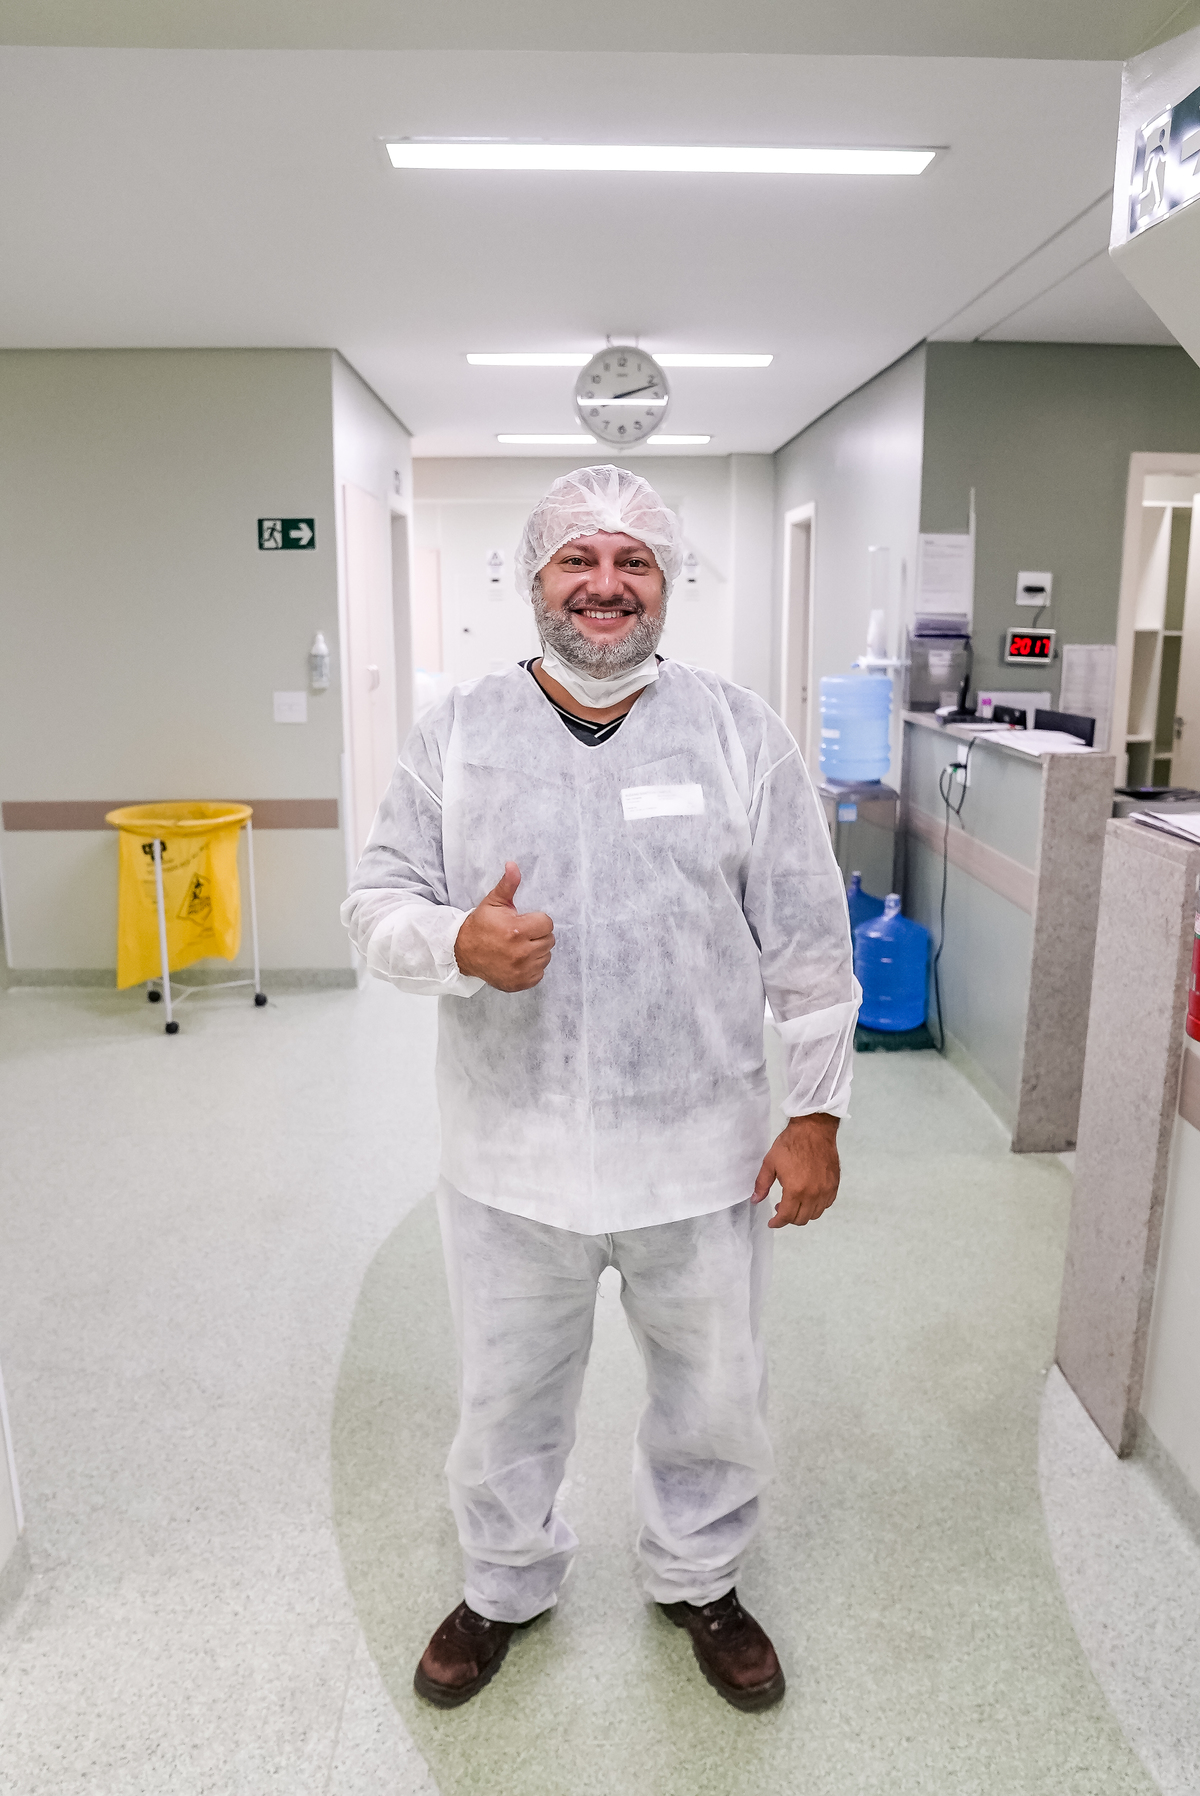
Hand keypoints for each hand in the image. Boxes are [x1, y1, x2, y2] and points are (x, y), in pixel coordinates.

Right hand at [454, 862, 554, 992]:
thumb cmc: (480, 926)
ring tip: (519, 947)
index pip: (547, 923)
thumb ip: (508, 885)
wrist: (463, 952)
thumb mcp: (493, 902)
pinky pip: (539, 973)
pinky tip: (518, 960)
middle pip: (549, 940)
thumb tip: (513, 865)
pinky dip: (532, 968)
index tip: (524, 922)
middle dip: (537, 935)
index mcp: (517, 930)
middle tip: (521, 934)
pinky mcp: (520, 982)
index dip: (537, 921)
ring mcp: (521, 969)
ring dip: (536, 951)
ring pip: (546, 957)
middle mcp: (521, 952)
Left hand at [753, 1114, 839, 1227]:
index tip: (772, 1222)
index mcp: (795, 1190)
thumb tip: (756, 1200)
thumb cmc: (790, 1144)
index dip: (777, 1222)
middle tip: (780, 1208)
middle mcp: (813, 1194)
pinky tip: (808, 1197)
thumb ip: (762, 1184)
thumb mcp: (770, 1163)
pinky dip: (816, 1206)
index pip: (787, 1217)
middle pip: (801, 1219)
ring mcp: (826, 1190)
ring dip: (803, 1213)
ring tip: (794, 1202)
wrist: (813, 1129)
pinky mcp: (834, 1184)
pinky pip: (826, 1204)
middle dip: (789, 1218)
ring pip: (815, 1214)